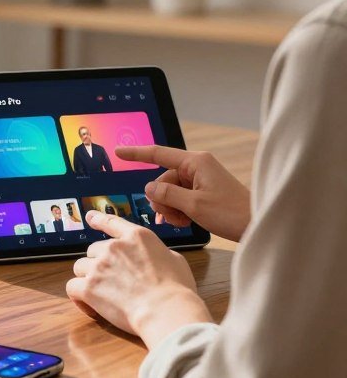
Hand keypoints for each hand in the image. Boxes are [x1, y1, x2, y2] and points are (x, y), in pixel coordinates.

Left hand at [67, 211, 211, 348]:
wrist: (166, 311)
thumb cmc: (177, 290)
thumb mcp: (175, 259)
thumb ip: (157, 253)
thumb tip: (154, 257)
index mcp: (136, 237)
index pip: (111, 222)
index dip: (98, 219)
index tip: (90, 217)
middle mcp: (114, 247)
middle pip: (93, 251)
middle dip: (99, 264)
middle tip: (112, 281)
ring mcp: (99, 266)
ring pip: (80, 267)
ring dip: (87, 279)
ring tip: (102, 294)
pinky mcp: (89, 287)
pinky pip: (72, 287)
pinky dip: (78, 297)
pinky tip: (90, 306)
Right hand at [115, 144, 250, 242]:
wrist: (258, 224)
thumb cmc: (232, 213)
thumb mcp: (194, 205)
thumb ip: (167, 195)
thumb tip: (149, 189)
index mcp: (196, 162)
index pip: (158, 154)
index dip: (136, 154)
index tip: (119, 152)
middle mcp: (198, 167)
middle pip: (163, 180)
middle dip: (162, 199)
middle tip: (171, 216)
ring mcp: (201, 180)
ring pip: (170, 191)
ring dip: (171, 208)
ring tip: (183, 220)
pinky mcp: (205, 191)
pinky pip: (181, 198)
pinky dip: (179, 210)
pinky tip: (187, 220)